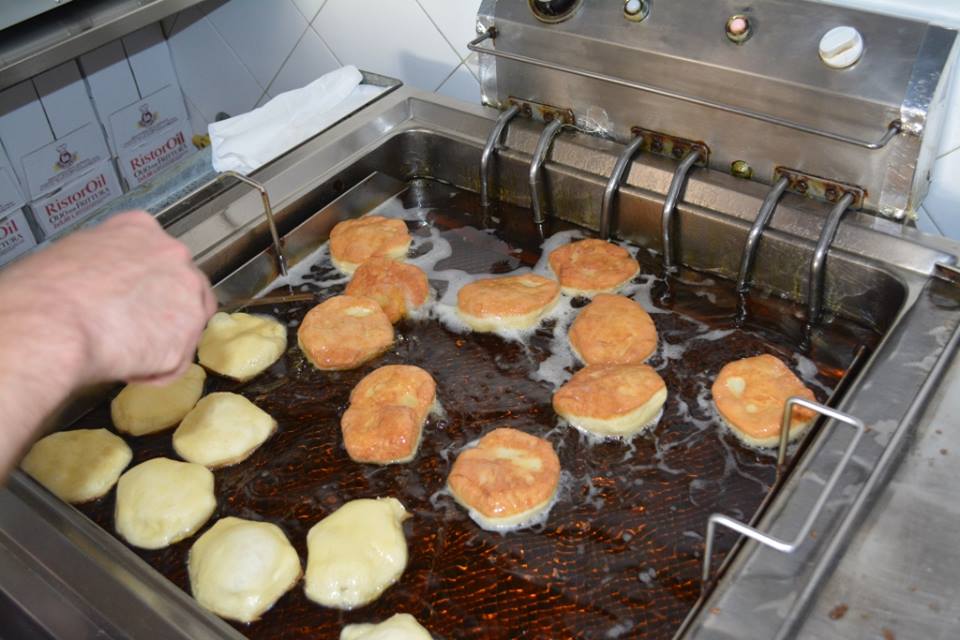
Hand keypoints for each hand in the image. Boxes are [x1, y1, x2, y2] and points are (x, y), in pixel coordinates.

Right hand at [0, 211, 215, 384]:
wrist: (52, 323)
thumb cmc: (47, 291)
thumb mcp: (75, 254)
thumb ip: (107, 262)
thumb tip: (105, 281)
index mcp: (142, 230)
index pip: (160, 256)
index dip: (147, 283)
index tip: (132, 298)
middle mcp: (174, 257)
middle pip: (187, 288)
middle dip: (167, 313)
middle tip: (134, 331)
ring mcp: (187, 297)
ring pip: (186, 327)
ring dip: (159, 344)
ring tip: (122, 352)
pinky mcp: (187, 338)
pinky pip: (173, 362)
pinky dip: (152, 371)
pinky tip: (123, 367)